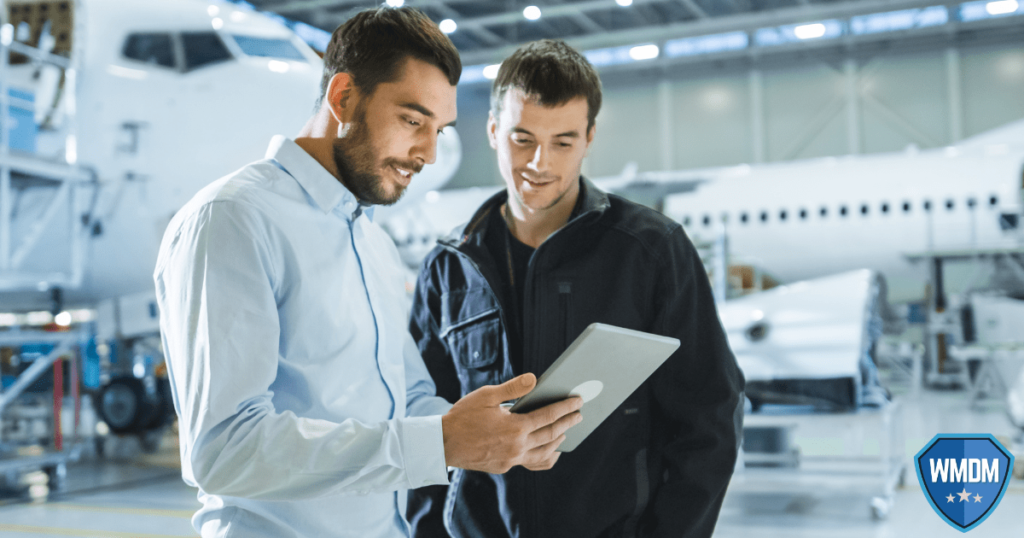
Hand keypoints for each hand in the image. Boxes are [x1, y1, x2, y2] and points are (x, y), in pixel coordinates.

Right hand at [441, 373, 582, 473]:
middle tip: (579, 414)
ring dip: (558, 441)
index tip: (578, 401)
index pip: (548, 416)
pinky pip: (531, 463)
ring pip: (544, 453)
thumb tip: (535, 379)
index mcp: (514, 427)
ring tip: (566, 431)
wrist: (443, 443)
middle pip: (551, 434)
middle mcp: (517, 446)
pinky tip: (550, 452)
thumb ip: (513, 388)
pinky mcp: (504, 467)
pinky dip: (545, 458)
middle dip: (568, 423)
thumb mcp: (486, 395)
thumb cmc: (463, 416)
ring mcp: (511, 459)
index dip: (565, 408)